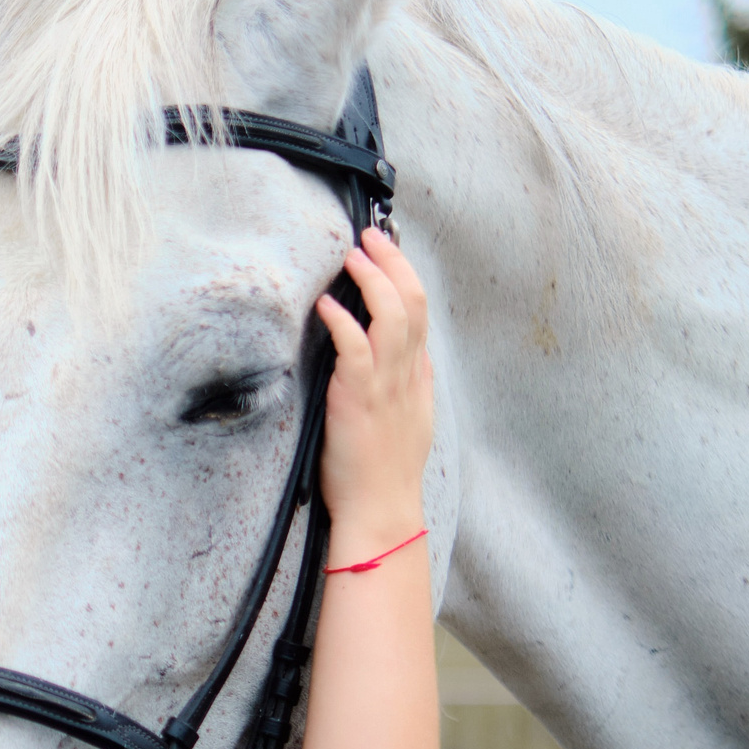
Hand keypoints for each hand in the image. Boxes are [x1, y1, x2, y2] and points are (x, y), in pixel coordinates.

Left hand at [312, 225, 433, 555]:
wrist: (380, 511)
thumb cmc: (385, 472)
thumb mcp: (411, 420)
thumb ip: (412, 383)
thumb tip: (412, 353)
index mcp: (418, 376)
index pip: (420, 310)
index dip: (404, 273)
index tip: (385, 249)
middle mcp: (407, 375)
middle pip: (412, 301)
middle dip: (392, 261)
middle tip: (368, 236)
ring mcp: (385, 386)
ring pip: (392, 315)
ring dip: (371, 279)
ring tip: (351, 256)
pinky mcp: (358, 401)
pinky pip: (355, 349)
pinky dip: (342, 321)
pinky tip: (327, 304)